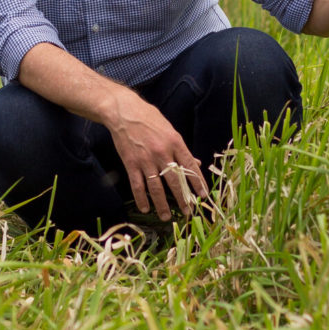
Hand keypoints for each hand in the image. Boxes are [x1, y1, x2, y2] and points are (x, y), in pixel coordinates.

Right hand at [106, 90, 208, 220]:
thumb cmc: (150, 119)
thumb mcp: (170, 130)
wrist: (125, 112)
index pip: (190, 166)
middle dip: (183, 198)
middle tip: (188, 212)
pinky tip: (146, 208)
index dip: (198, 182)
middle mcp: (163, 153)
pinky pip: (138, 185)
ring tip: (167, 217)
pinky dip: (142, 198)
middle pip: (175, 180)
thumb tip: (196, 163)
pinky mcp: (131, 164)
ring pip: (156, 187)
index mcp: (175, 142)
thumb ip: (182, 149)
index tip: (203, 195)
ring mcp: (146, 160)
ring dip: (162, 204)